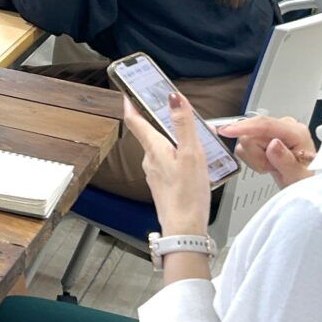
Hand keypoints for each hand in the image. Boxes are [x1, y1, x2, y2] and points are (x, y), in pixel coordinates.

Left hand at [120, 89, 212, 238]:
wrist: (184, 230)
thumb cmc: (187, 196)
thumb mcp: (190, 154)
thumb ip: (183, 124)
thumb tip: (173, 98)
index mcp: (153, 148)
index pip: (135, 120)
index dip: (131, 103)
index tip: (128, 91)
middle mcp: (150, 160)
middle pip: (151, 132)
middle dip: (161, 120)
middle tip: (174, 110)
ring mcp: (155, 173)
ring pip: (162, 148)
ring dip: (174, 140)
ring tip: (194, 137)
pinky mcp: (163, 185)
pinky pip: (168, 163)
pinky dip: (179, 156)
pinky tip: (193, 162)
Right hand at [215, 114, 316, 187]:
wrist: (302, 183)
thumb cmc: (305, 179)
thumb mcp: (299, 176)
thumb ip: (286, 160)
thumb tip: (273, 144)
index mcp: (295, 132)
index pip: (266, 125)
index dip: (245, 127)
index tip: (227, 131)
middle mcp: (283, 127)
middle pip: (251, 133)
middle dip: (256, 155)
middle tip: (271, 166)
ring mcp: (273, 132)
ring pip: (246, 140)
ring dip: (255, 159)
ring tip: (271, 166)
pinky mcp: (264, 137)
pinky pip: (245, 145)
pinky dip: (252, 159)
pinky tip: (266, 163)